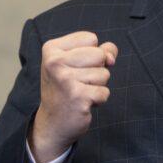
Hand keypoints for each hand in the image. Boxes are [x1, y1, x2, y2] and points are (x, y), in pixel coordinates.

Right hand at [28, 31, 117, 162]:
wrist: (52, 123)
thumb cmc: (67, 87)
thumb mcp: (78, 62)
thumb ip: (100, 51)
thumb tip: (111, 57)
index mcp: (52, 49)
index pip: (91, 39)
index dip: (90, 53)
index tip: (74, 67)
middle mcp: (55, 62)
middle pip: (99, 55)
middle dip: (97, 69)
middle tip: (78, 82)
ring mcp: (65, 80)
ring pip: (104, 74)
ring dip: (97, 85)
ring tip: (80, 92)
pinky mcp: (78, 97)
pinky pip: (105, 92)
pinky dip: (99, 99)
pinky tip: (83, 103)